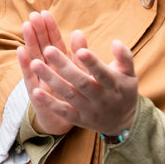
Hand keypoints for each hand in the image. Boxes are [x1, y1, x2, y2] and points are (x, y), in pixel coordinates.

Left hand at [18, 11, 138, 137]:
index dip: (92, 63)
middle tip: (48, 49)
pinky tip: (35, 91)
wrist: (122, 122)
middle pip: (81, 82)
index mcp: (113, 84)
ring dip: (52, 80)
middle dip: (64, 66)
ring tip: (35, 63)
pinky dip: (50, 103)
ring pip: (69, 95)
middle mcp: (100, 98)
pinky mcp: (78, 119)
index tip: (81, 50)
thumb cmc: (123, 90)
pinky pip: (63, 112)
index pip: (102, 73)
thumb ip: (124, 56)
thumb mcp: (129, 74)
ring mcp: (89, 110)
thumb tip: (115, 41)